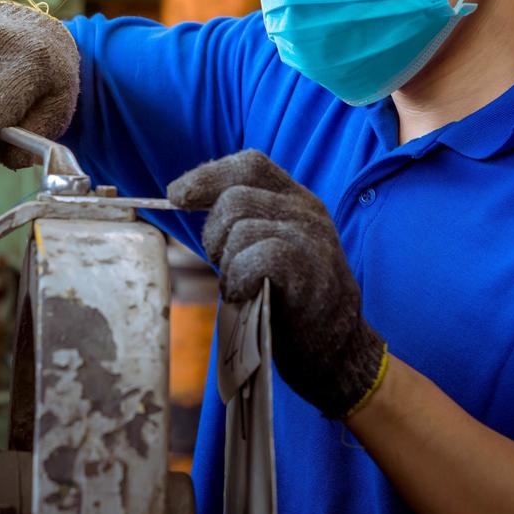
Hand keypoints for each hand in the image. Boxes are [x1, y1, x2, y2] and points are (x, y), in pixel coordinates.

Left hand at [169, 150, 387, 418]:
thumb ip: (245, 220)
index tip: (176, 195)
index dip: (207, 175)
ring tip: (240, 286)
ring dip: (227, 262)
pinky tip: (245, 295)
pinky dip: (240, 278)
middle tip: (222, 266)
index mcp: (297, 200)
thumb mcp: (273, 245)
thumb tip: (184, 197)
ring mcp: (311, 238)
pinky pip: (256, 256)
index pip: (249, 165)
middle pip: (234, 198)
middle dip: (213, 234)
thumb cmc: (291, 300)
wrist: (337, 349)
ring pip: (240, 227)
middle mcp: (307, 211)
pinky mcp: (308, 270)